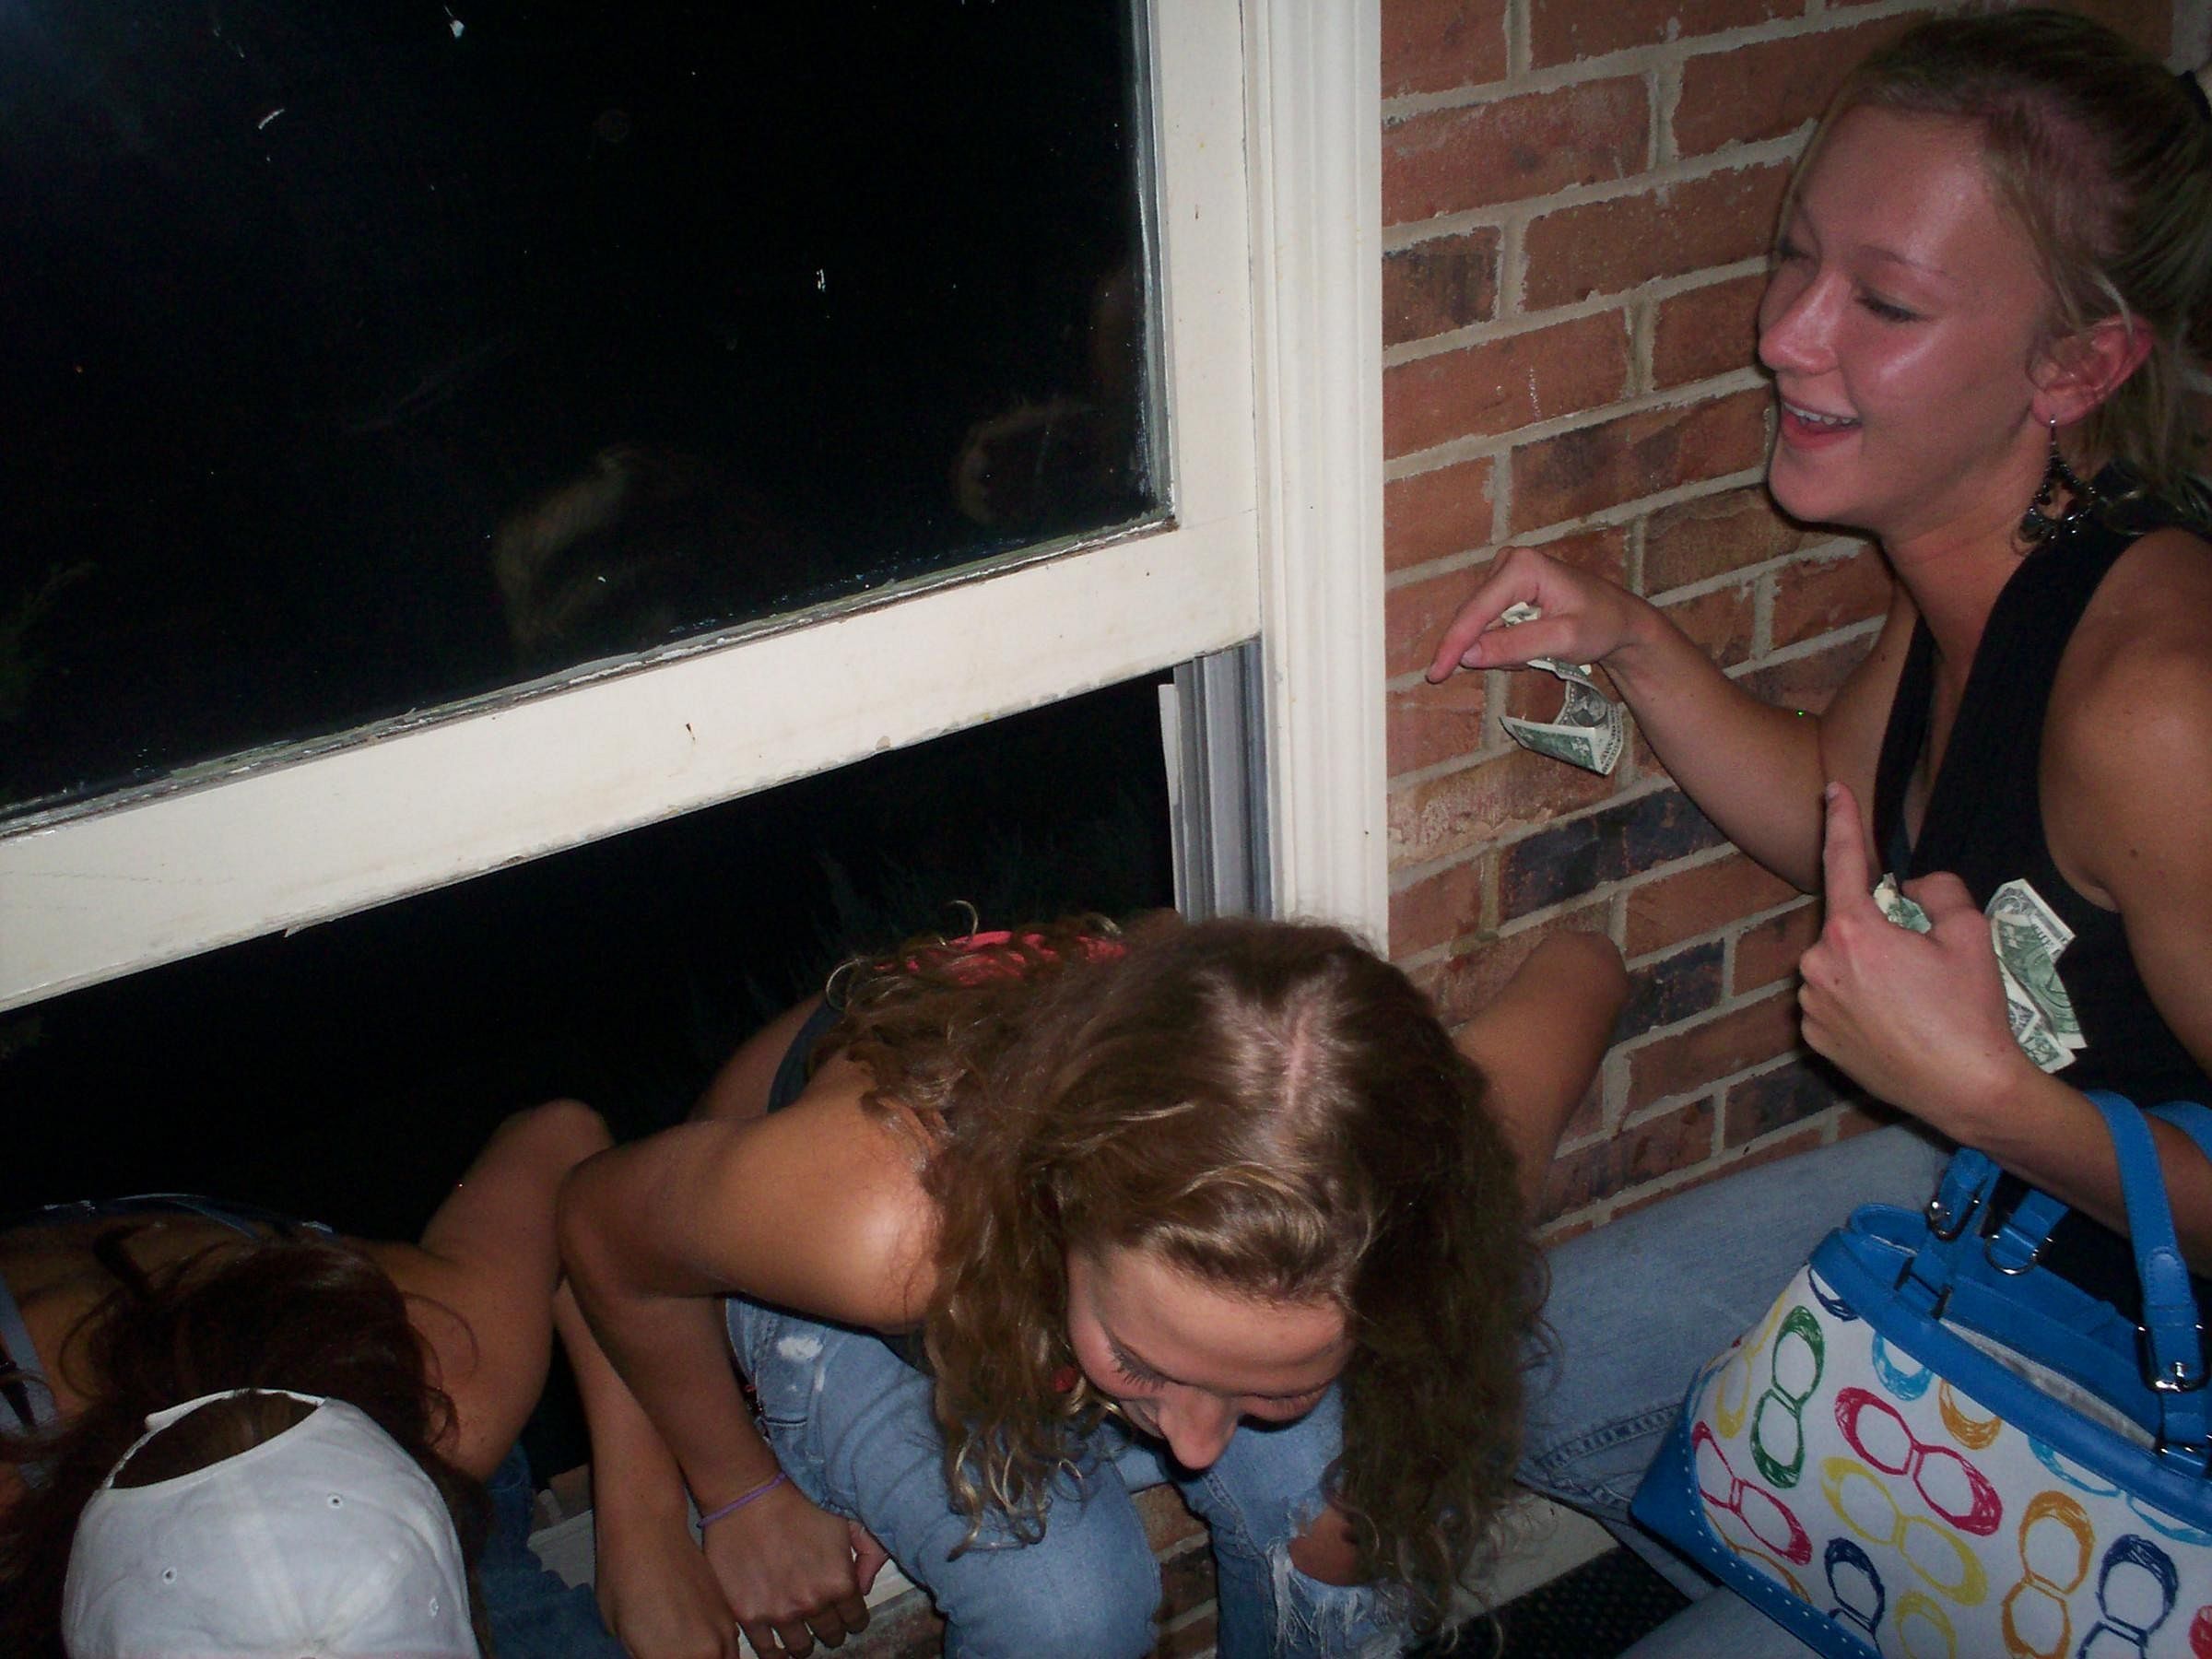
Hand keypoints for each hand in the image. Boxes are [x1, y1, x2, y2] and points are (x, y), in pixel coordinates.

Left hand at [596, 1510, 741, 1658]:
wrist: (648, 1531)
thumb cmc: (622, 1584)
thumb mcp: (622, 1639)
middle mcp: (708, 1653)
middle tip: (674, 1656)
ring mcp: (724, 1633)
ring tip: (691, 1654)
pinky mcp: (730, 1615)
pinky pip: (731, 1650)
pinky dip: (720, 1656)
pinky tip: (706, 1651)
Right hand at [700, 1478, 878, 1657]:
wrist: (748, 1495)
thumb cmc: (799, 1501)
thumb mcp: (846, 1519)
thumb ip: (869, 1553)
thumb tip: (865, 1588)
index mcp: (840, 1582)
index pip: (856, 1619)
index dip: (853, 1616)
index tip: (846, 1613)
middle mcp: (813, 1603)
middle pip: (830, 1635)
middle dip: (830, 1627)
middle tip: (822, 1618)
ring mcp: (779, 1613)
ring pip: (800, 1648)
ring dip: (803, 1642)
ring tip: (800, 1632)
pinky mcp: (748, 1615)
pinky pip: (766, 1650)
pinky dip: (774, 1651)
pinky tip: (777, 1647)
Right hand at [1423, 545, 1648, 682]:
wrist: (1621, 620)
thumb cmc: (1601, 625)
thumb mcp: (1563, 640)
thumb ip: (1515, 646)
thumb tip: (1467, 656)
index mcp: (1521, 567)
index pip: (1476, 611)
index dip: (1454, 645)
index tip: (1435, 674)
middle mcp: (1507, 563)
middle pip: (1474, 617)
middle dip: (1489, 649)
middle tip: (1529, 663)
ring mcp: (1504, 575)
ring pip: (1481, 625)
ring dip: (1501, 649)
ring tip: (1539, 652)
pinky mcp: (1505, 589)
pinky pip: (1491, 626)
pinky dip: (1506, 644)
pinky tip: (1533, 644)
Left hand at [1797, 782, 2026, 1132]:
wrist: (1966, 1090)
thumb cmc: (1971, 1012)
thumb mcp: (1971, 934)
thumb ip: (1936, 891)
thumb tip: (1909, 887)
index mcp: (1853, 931)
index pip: (1844, 860)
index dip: (1843, 820)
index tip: (1832, 790)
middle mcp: (1818, 964)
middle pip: (1847, 924)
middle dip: (1879, 930)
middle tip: (1923, 964)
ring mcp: (1811, 1005)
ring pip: (1838, 964)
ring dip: (1867, 969)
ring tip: (1915, 1003)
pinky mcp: (1813, 1038)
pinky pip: (1833, 1002)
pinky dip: (1858, 1002)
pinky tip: (1896, 1024)